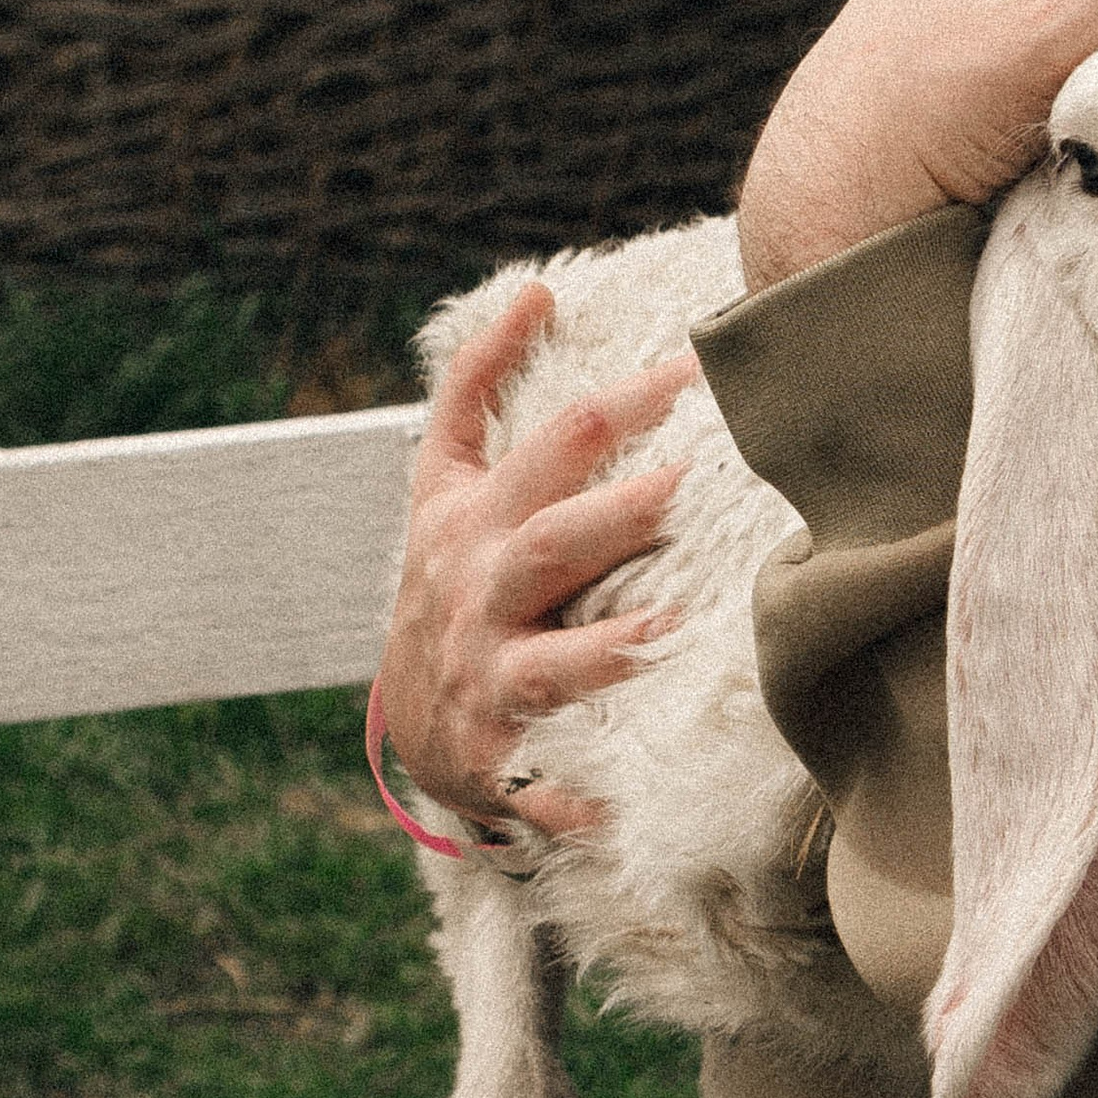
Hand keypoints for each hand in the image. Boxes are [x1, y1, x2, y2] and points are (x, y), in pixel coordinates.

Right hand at [378, 283, 697, 837]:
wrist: (404, 719)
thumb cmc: (452, 574)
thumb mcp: (444, 479)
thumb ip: (481, 384)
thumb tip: (536, 290)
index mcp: (471, 515)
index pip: (545, 441)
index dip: (614, 403)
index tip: (690, 367)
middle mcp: (477, 588)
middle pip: (553, 540)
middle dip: (622, 512)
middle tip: (693, 481)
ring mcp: (487, 671)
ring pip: (551, 659)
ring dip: (611, 649)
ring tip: (673, 631)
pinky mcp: (496, 749)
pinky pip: (543, 781)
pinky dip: (577, 799)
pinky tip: (621, 807)